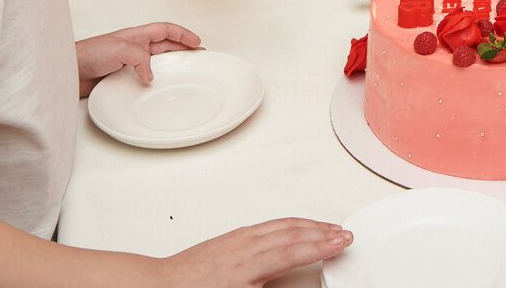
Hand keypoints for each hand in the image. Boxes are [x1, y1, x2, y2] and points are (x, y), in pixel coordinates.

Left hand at [76, 22, 201, 97]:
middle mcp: (134, 48)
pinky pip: (144, 79)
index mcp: (136, 35)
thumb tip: (151, 75)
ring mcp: (129, 64)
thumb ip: (140, 59)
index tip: (196, 42)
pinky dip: (154, 83)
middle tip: (198, 57)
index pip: (165, 30)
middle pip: (165, 46)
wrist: (69, 72)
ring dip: (170, 68)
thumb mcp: (119, 49)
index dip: (182, 35)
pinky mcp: (122, 79)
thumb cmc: (87, 54)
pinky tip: (158, 89)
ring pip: (156, 64)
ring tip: (184, 73)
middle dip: (183, 50)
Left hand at [158, 218, 352, 287]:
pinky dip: (290, 223)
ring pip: (282, 225)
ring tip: (328, 228)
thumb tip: (291, 282)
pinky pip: (269, 225)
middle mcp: (245, 245)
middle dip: (322, 232)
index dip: (321, 246)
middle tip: (344, 233)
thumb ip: (268, 287)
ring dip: (309, 225)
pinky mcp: (232, 237)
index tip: (342, 242)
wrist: (161, 285)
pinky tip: (295, 226)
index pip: (293, 250)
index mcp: (248, 264)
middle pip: (292, 233)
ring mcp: (238, 238)